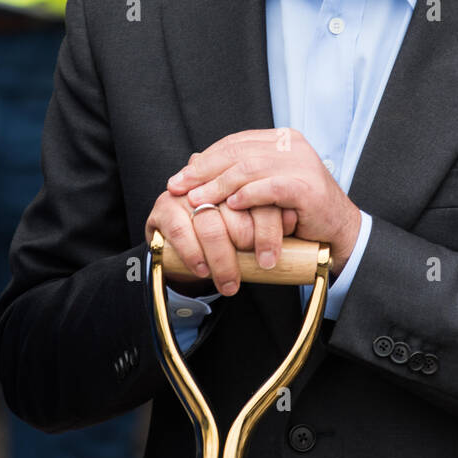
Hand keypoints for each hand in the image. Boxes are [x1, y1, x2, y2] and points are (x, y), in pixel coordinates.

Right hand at [145, 187, 296, 295]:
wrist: (190, 253)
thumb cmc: (232, 238)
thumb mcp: (257, 226)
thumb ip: (273, 217)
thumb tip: (294, 217)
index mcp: (237, 173)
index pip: (257, 189)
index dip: (270, 220)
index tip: (281, 245)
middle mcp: (210, 177)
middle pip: (235, 204)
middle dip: (250, 238)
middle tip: (263, 264)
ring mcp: (185, 191)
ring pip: (209, 221)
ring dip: (222, 257)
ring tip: (231, 283)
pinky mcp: (163, 207)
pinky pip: (180, 230)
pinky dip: (194, 253)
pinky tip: (203, 270)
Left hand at [167, 129, 361, 274]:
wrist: (339, 231)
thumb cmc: (297, 211)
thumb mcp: (265, 187)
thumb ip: (240, 173)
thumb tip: (194, 164)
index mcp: (281, 140)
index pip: (235, 142)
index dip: (205, 159)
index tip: (180, 177)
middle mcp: (292, 145)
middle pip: (238, 152)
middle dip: (204, 171)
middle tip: (179, 187)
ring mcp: (302, 164)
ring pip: (250, 168)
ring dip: (219, 185)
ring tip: (198, 200)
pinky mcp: (308, 187)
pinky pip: (272, 187)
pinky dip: (249, 195)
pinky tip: (231, 204)